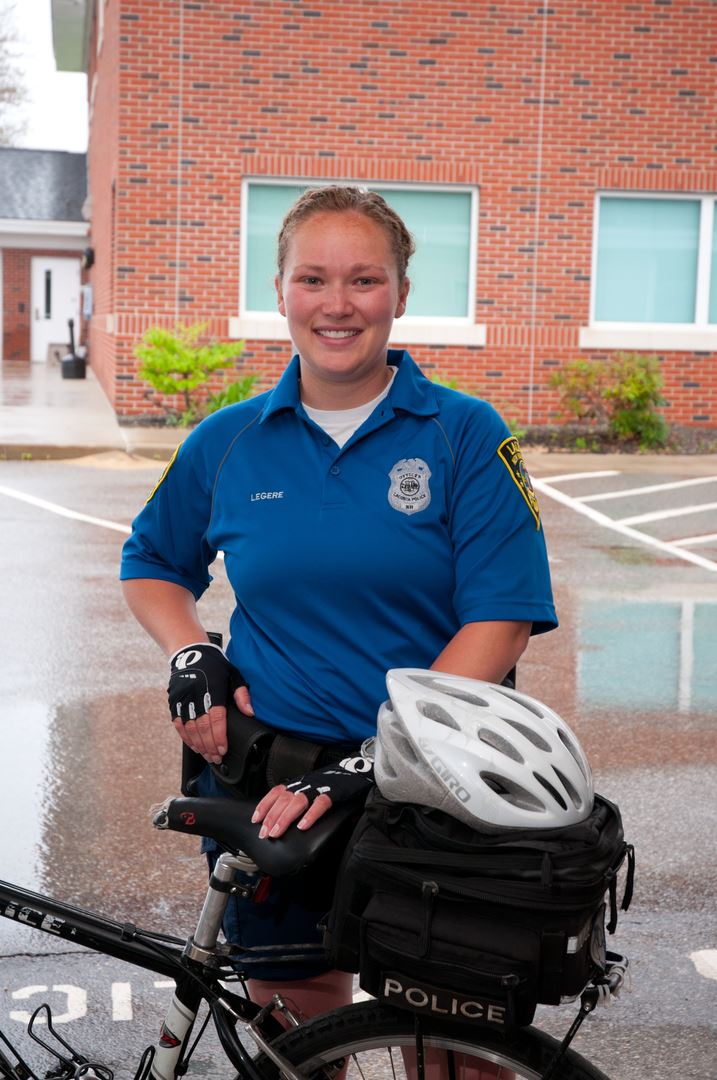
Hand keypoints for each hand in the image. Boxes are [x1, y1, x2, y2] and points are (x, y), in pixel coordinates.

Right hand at [168, 643, 252, 763]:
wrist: (189, 652)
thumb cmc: (215, 665)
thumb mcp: (233, 674)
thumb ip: (242, 694)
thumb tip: (250, 712)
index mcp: (213, 689)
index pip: (216, 718)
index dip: (219, 736)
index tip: (223, 749)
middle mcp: (196, 695)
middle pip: (202, 727)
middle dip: (210, 745)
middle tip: (216, 758)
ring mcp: (183, 698)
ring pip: (189, 728)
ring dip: (198, 744)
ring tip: (207, 755)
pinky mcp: (173, 701)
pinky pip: (178, 723)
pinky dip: (185, 736)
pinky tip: (194, 745)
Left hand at [252, 784, 332, 838]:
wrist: (359, 768)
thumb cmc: (336, 781)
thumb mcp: (315, 788)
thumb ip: (305, 802)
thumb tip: (295, 822)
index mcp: (301, 782)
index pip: (277, 791)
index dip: (265, 804)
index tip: (255, 819)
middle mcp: (307, 783)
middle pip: (284, 799)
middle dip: (271, 816)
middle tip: (264, 833)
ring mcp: (320, 787)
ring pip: (297, 802)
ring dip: (284, 818)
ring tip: (276, 832)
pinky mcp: (335, 792)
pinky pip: (320, 804)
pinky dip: (310, 815)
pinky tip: (303, 826)